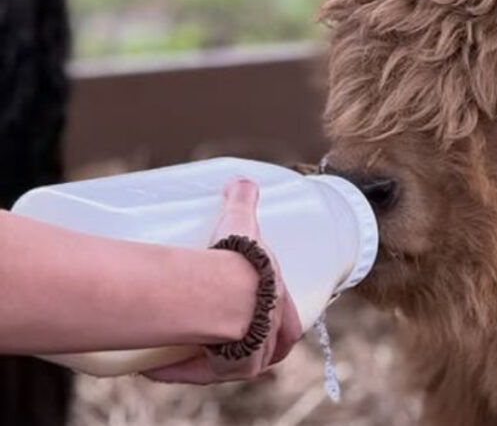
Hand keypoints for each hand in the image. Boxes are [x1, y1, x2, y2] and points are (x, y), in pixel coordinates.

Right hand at [143, 178, 302, 382]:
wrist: (224, 292)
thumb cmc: (239, 260)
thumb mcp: (242, 224)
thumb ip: (242, 199)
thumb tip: (240, 181)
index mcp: (284, 307)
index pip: (285, 319)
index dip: (267, 315)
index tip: (241, 310)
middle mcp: (274, 337)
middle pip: (262, 346)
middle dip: (239, 339)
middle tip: (211, 329)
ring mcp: (254, 356)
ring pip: (233, 363)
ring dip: (208, 357)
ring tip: (182, 345)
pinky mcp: (229, 369)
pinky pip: (200, 373)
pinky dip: (177, 369)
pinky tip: (153, 365)